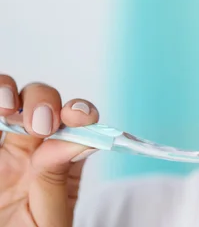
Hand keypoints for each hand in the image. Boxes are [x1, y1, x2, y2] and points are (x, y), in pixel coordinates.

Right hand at [0, 74, 98, 226]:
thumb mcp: (50, 218)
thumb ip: (57, 179)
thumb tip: (74, 140)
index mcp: (64, 162)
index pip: (80, 125)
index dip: (82, 112)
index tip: (80, 117)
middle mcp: (37, 147)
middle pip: (48, 103)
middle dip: (46, 102)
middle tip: (41, 126)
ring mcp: (7, 146)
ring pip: (14, 99)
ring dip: (11, 92)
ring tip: (8, 108)